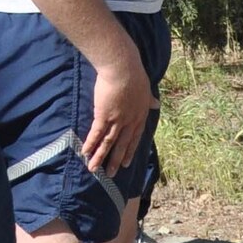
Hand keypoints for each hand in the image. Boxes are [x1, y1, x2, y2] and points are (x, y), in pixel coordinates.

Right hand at [82, 37, 155, 178]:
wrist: (123, 68)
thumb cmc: (134, 74)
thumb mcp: (146, 88)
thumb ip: (149, 99)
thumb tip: (156, 103)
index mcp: (139, 115)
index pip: (135, 137)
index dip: (129, 150)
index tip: (126, 162)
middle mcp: (129, 121)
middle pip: (122, 144)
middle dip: (116, 160)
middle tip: (112, 174)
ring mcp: (117, 120)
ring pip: (108, 143)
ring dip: (101, 158)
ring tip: (95, 170)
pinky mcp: (104, 116)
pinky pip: (96, 133)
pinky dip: (91, 144)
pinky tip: (85, 152)